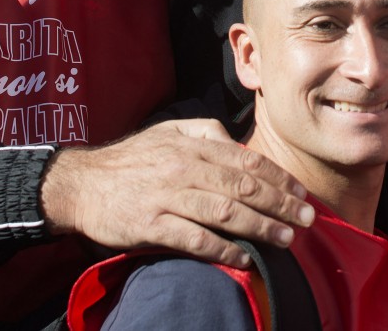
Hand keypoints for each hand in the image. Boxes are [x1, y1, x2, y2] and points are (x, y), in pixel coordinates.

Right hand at [40, 119, 315, 268]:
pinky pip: (195, 239)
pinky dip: (224, 249)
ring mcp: (168, 196)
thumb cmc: (132, 159)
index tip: (301, 194)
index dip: (279, 178)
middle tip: (306, 220)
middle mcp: (184, 167)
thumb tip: (240, 144)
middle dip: (281, 204)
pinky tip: (244, 257)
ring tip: (285, 239)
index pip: (248, 160)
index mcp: (193, 145)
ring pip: (226, 212)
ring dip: (261, 227)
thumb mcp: (170, 131)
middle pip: (244, 186)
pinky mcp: (150, 224)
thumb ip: (207, 133)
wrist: (80, 184)